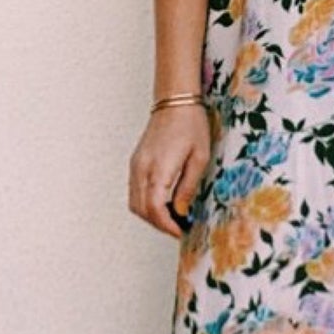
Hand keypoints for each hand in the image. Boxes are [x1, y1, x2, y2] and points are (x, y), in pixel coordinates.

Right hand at [129, 104, 211, 239]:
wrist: (174, 102)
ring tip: (171, 218)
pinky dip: (146, 204)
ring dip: (151, 216)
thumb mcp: (199, 158)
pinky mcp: (136, 163)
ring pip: (134, 203)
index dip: (167, 225)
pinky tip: (163, 203)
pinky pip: (134, 192)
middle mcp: (142, 169)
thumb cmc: (190, 125)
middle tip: (178, 228)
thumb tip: (181, 211)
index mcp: (158, 169)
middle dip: (159, 224)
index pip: (155, 208)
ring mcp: (136, 166)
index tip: (180, 232)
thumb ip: (188, 187)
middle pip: (142, 210)